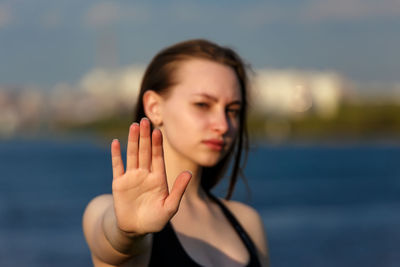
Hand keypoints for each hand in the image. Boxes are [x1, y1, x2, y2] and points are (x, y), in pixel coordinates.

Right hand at [111, 118, 190, 234]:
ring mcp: (132, 177)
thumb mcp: (170, 207)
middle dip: (145, 136)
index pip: (158, 157)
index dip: (158, 144)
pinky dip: (116, 155)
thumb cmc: (156, 220)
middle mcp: (145, 173)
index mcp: (158, 177)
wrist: (136, 229)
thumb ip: (179, 190)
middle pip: (145, 151)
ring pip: (132, 154)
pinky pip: (117, 166)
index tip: (158, 131)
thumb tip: (188, 172)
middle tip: (145, 120)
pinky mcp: (119, 183)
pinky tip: (116, 142)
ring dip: (132, 140)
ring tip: (134, 126)